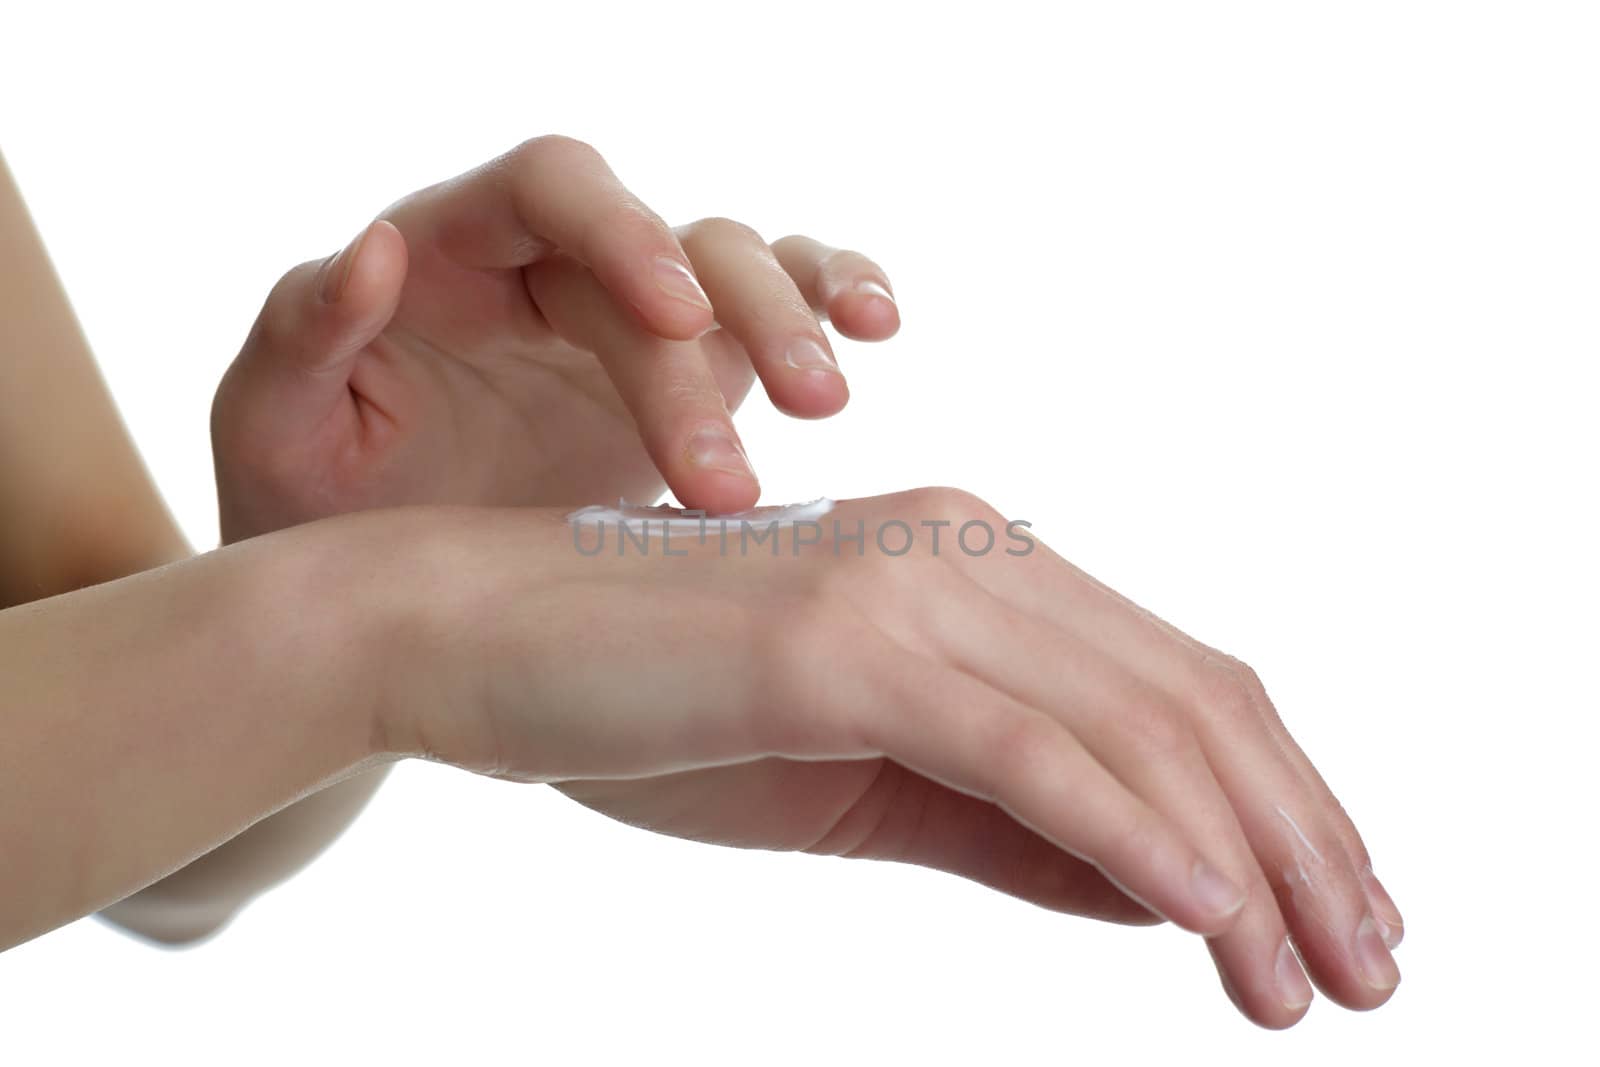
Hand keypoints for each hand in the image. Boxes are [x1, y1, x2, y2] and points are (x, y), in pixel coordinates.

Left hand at [210, 135, 899, 541]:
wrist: (379, 602)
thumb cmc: (310, 510)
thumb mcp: (272, 431)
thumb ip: (301, 333)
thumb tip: (374, 244)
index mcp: (451, 250)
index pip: (550, 187)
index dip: (621, 232)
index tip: (671, 320)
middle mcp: (552, 266)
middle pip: (668, 244)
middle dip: (723, 336)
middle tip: (758, 455)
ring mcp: (630, 316)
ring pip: (739, 267)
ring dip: (795, 324)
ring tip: (829, 405)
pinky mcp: (689, 369)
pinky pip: (775, 306)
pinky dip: (832, 298)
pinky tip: (875, 330)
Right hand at [381, 488, 1403, 1028]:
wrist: (476, 637)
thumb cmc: (654, 708)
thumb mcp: (865, 787)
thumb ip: (1011, 828)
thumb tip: (1158, 893)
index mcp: (971, 566)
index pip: (1172, 679)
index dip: (1280, 797)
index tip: (1339, 907)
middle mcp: (961, 551)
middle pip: (1190, 694)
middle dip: (1302, 837)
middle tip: (1375, 964)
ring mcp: (902, 587)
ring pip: (1130, 722)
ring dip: (1244, 858)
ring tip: (1316, 978)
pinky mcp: (839, 644)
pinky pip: (1024, 751)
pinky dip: (1131, 834)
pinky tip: (1207, 917)